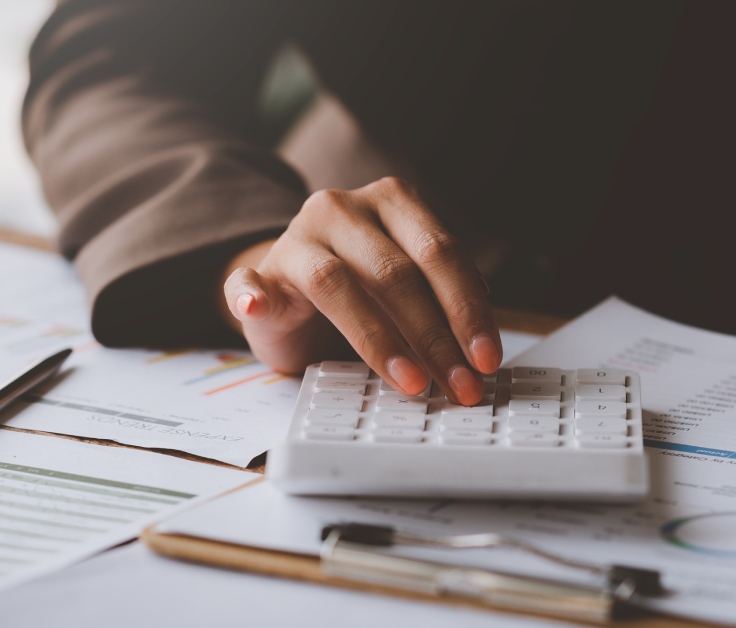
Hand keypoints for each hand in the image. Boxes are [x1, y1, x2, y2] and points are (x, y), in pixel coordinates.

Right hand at [219, 177, 500, 405]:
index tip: (487, 357)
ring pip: (337, 283)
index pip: (440, 253)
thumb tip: (480, 343)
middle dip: (436, 337)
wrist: (288, 288)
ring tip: (410, 382)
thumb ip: (442, 298)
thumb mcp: (409, 284)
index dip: (468, 309)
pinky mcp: (257, 273)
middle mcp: (343, 209)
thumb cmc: (360, 289)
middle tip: (459, 383)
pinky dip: (251, 294)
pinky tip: (258, 307)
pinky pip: (248, 282)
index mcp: (392, 202)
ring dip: (379, 341)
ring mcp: (295, 238)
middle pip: (396, 272)